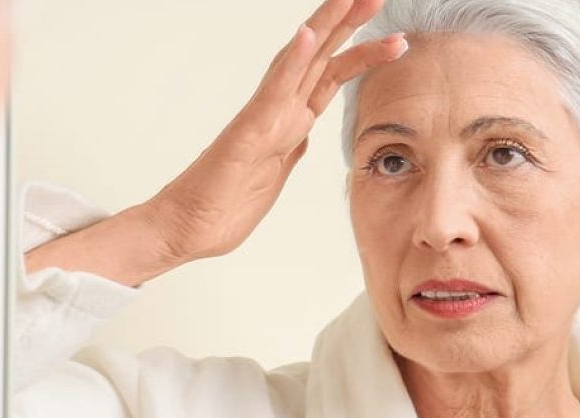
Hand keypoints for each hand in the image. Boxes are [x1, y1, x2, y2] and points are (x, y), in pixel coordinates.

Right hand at [148, 0, 406, 261]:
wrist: (184, 229)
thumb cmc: (219, 209)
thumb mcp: (272, 179)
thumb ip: (288, 153)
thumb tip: (303, 138)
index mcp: (286, 124)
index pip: (328, 79)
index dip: (362, 55)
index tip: (396, 40)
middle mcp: (276, 113)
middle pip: (321, 59)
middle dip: (351, 25)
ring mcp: (262, 119)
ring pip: (300, 62)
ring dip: (326, 26)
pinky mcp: (248, 133)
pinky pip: (274, 91)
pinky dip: (291, 61)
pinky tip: (307, 35)